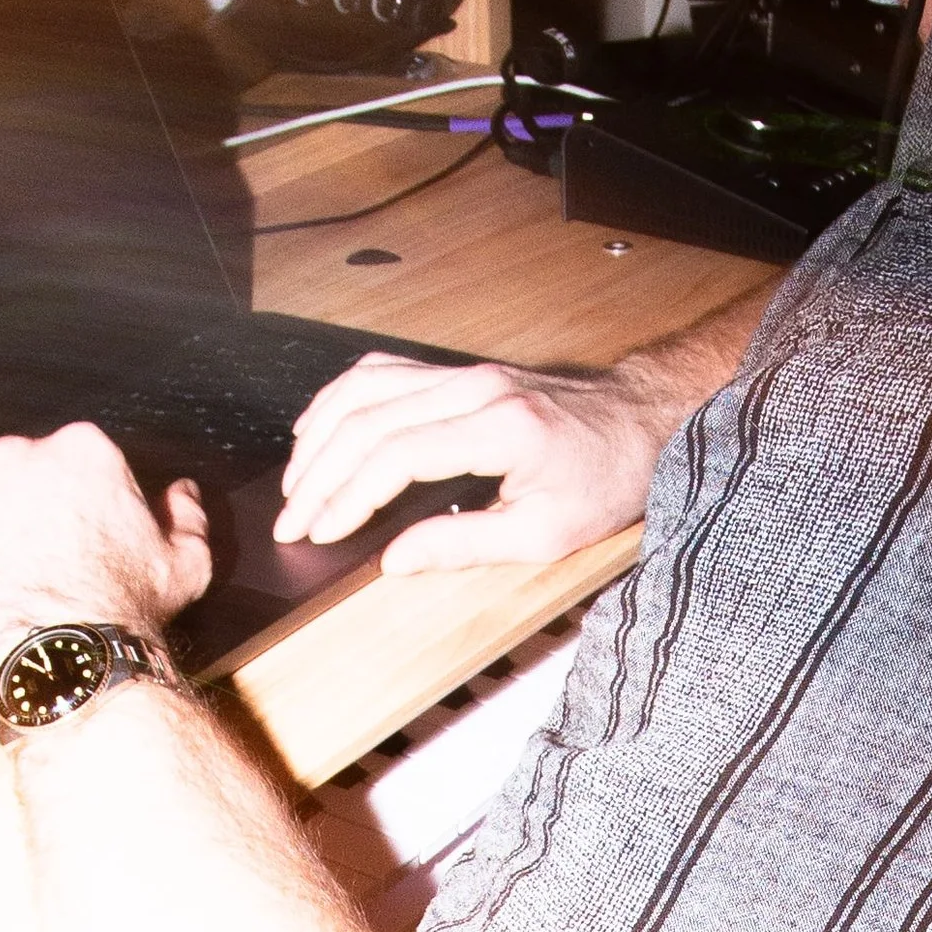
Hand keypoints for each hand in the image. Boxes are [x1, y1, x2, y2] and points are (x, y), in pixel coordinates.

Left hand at [0, 425, 213, 682]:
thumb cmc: (125, 613)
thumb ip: (186, 517)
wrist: (71, 661)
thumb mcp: (185, 566)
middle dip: (15, 503)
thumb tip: (180, 493)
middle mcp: (17, 457)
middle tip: (32, 552)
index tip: (71, 527)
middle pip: (7, 468)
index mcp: (82, 450)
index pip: (63, 455)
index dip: (68, 495)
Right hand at [273, 350, 668, 578]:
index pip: (396, 454)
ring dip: (319, 435)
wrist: (641, 421)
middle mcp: (475, 388)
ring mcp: (465, 372)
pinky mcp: (460, 371)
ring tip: (294, 484)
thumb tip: (395, 560)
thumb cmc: (604, 480)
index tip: (318, 531)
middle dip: (318, 475)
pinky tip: (318, 430)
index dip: (348, 496)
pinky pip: (382, 372)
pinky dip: (340, 400)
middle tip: (291, 521)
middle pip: (368, 420)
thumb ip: (464, 545)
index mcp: (499, 429)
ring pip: (365, 389)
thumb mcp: (546, 534)